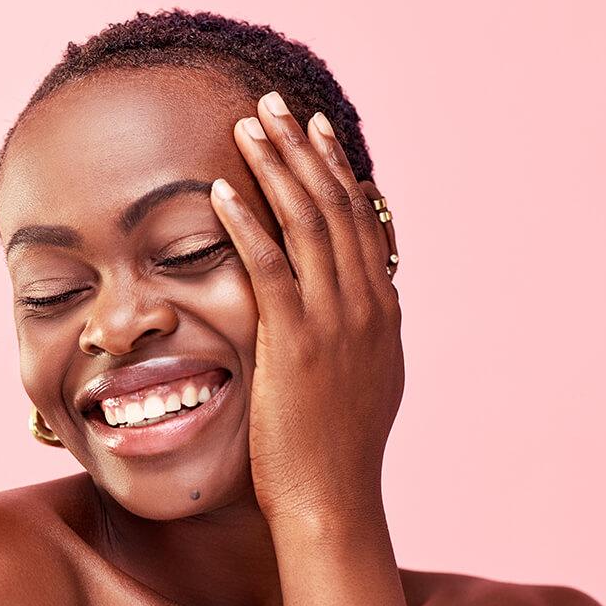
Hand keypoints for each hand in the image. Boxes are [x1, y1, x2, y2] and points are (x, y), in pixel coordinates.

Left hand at [209, 91, 403, 527]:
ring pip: (306, 223)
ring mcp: (334, 321)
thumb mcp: (367, 380)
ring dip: (276, 169)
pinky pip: (268, 267)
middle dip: (303, 150)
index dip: (336, 170)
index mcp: (382, 310)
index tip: (316, 131)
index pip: (361, 220)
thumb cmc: (339, 449)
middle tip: (277, 105)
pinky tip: (222, 189)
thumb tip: (361, 301)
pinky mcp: (295, 342)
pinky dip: (246, 223)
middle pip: (335, 206)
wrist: (334, 499)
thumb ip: (363, 332)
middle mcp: (366, 304)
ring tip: (249, 126)